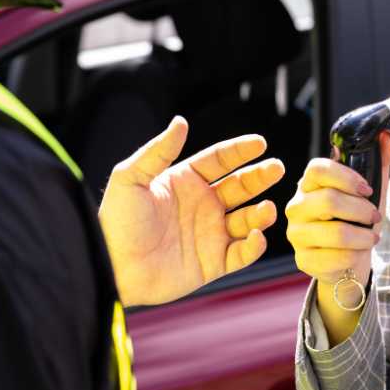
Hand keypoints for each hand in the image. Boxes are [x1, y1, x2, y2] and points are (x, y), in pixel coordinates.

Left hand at [98, 117, 284, 306]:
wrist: (112, 267)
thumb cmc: (116, 222)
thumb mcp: (130, 178)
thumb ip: (158, 151)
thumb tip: (180, 121)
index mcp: (184, 181)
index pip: (219, 160)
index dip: (240, 151)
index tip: (260, 143)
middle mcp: (201, 205)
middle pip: (240, 186)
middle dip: (260, 177)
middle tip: (277, 168)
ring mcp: (209, 234)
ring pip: (246, 219)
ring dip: (261, 213)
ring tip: (267, 208)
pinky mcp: (212, 263)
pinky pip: (241, 253)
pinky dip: (254, 246)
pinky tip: (256, 236)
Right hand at [285, 131, 389, 321]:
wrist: (348, 261)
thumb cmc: (356, 222)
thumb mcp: (370, 193)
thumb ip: (378, 164)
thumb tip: (386, 138)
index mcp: (309, 184)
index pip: (317, 169)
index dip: (345, 177)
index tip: (367, 189)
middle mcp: (297, 206)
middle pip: (329, 200)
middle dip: (361, 210)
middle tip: (375, 216)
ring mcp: (296, 234)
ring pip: (335, 232)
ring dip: (363, 236)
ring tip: (372, 237)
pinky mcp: (303, 259)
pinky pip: (334, 257)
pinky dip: (354, 256)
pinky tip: (358, 254)